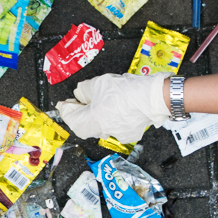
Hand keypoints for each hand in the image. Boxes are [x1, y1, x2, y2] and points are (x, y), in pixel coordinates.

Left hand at [56, 73, 171, 143]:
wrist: (154, 97)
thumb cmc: (129, 90)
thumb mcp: (99, 83)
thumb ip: (84, 90)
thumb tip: (79, 94)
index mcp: (93, 120)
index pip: (71, 119)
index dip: (65, 110)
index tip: (63, 104)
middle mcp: (103, 131)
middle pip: (83, 126)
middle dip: (79, 114)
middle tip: (78, 103)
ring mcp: (117, 134)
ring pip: (99, 128)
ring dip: (95, 117)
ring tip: (99, 103)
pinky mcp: (129, 134)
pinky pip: (114, 128)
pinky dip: (111, 119)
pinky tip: (115, 109)